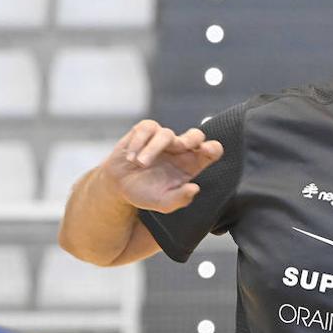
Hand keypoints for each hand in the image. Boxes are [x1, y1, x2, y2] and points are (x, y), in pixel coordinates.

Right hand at [102, 120, 223, 213]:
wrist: (119, 186)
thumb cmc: (146, 193)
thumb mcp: (163, 203)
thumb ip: (180, 199)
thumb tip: (194, 189)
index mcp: (191, 164)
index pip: (212, 150)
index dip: (212, 148)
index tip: (205, 151)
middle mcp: (180, 149)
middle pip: (196, 135)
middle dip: (191, 138)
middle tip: (180, 146)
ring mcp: (163, 138)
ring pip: (166, 134)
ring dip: (153, 148)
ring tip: (140, 164)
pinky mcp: (145, 131)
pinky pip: (147, 128)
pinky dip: (138, 142)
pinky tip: (131, 157)